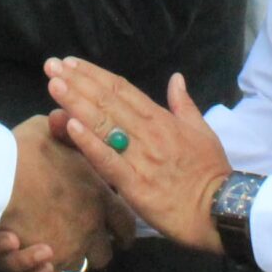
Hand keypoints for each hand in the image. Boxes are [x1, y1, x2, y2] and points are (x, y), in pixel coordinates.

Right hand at [0, 116, 136, 271]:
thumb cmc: (23, 151)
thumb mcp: (47, 129)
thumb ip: (63, 129)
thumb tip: (63, 118)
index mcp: (98, 197)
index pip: (125, 224)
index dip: (122, 230)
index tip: (117, 233)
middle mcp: (90, 228)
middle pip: (103, 254)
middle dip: (93, 249)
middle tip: (75, 238)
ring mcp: (68, 250)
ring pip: (75, 270)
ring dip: (63, 262)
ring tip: (45, 250)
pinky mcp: (43, 265)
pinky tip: (29, 258)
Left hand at [44, 58, 228, 253]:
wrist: (220, 209)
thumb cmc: (210, 171)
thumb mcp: (201, 131)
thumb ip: (184, 104)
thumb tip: (176, 78)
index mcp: (161, 119)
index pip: (122, 90)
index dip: (95, 75)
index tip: (71, 63)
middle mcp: (148, 133)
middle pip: (108, 102)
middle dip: (78, 82)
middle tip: (51, 65)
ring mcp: (141, 157)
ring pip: (104, 125)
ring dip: (77, 103)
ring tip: (54, 85)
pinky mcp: (136, 184)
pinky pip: (108, 161)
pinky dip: (89, 143)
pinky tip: (70, 126)